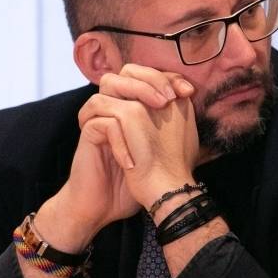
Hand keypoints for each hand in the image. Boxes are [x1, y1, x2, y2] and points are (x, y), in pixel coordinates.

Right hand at [27, 65, 197, 255]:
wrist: (105, 206)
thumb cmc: (136, 181)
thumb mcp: (163, 149)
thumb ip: (173, 123)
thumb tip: (189, 98)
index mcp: (133, 107)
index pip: (147, 76)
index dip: (167, 77)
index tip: (188, 92)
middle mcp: (115, 107)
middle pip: (126, 71)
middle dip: (151, 78)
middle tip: (170, 98)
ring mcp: (100, 118)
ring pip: (109, 84)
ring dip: (135, 93)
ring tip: (156, 110)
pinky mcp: (87, 134)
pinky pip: (102, 121)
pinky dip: (120, 137)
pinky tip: (136, 157)